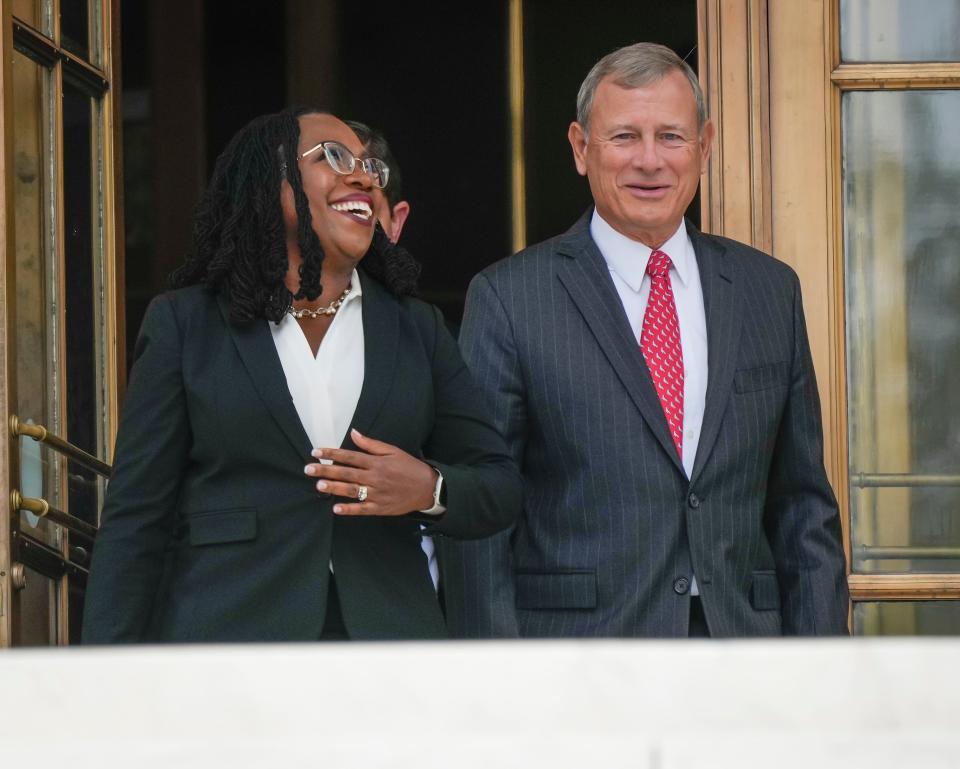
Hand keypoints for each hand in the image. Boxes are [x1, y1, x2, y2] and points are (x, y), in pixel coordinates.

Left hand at [304, 429, 436, 515]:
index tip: (316, 452)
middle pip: (346, 473)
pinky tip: (336, 509)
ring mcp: (377, 493)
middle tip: (308, 469)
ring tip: (318, 486)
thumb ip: (371, 444)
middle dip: (326, 471)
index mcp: (376, 462)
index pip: (349, 456)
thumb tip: (353, 433)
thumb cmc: (409, 467)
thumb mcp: (393, 451)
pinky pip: (362, 509)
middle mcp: (375, 477)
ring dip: (334, 488)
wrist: (428, 487)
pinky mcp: (380, 507)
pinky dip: (349, 509)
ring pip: (352, 490)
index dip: (331, 454)